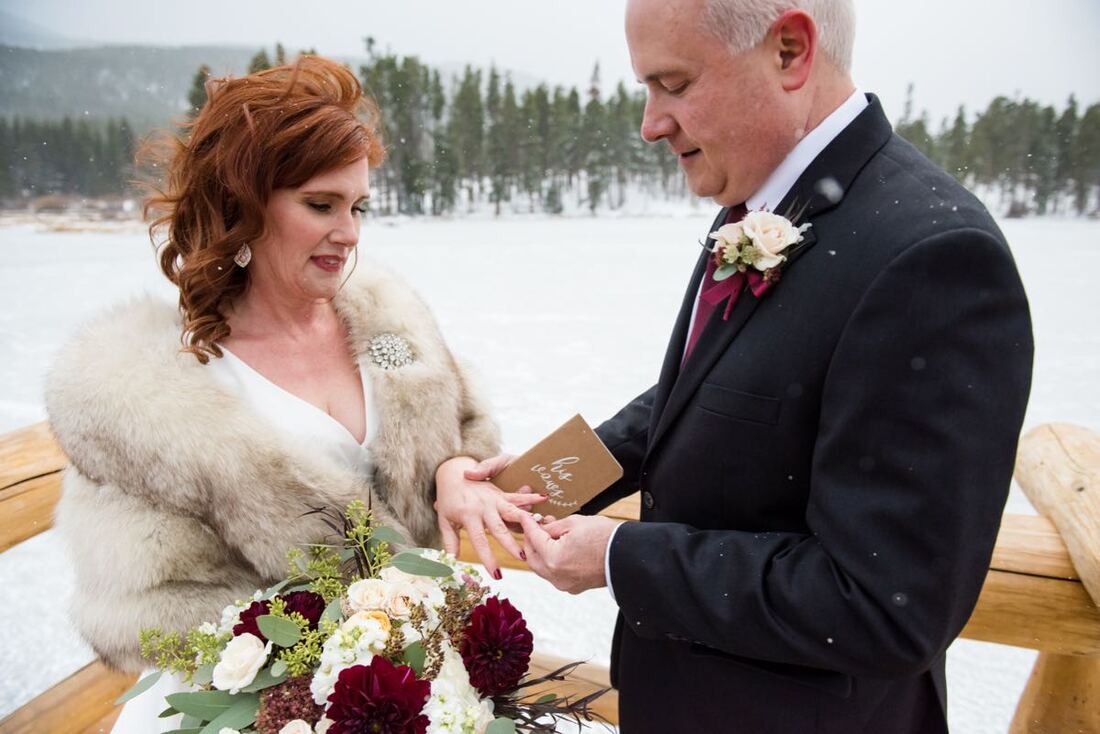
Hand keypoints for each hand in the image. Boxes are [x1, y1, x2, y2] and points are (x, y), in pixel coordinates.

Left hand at [434, 456, 543, 578]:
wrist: (452, 474)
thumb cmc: (447, 500)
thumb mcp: (445, 522)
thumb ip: (450, 542)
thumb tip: (451, 563)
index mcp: (468, 516)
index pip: (479, 541)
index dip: (489, 559)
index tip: (497, 574)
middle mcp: (483, 508)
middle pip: (499, 529)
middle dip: (511, 544)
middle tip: (523, 558)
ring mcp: (493, 499)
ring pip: (512, 513)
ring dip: (525, 523)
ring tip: (537, 532)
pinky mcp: (500, 493)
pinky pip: (517, 496)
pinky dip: (530, 497)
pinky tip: (544, 498)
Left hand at [518, 513, 621, 593]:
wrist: (627, 556)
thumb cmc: (604, 536)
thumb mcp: (575, 523)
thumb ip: (552, 526)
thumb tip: (540, 526)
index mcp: (554, 558)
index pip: (533, 538)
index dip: (528, 524)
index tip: (524, 516)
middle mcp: (556, 576)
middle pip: (531, 557)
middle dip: (530, 541)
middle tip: (535, 526)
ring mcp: (564, 584)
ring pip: (541, 568)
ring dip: (540, 552)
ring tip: (548, 535)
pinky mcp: (573, 587)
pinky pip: (554, 574)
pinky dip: (551, 561)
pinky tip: (558, 548)